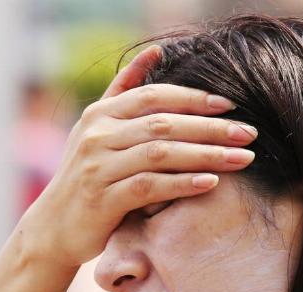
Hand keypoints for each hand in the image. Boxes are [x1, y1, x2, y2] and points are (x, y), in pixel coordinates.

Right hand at [19, 44, 257, 270]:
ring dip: (206, 155)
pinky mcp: (103, 200)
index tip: (229, 106)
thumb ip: (124, 92)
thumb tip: (155, 53)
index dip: (193, 99)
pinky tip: (210, 183)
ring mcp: (98, 167)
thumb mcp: (97, 129)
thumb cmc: (86, 177)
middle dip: (210, 128)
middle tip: (248, 132)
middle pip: (163, 124)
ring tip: (242, 159)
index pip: (153, 96)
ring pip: (160, 154)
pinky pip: (150, 187)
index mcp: (99, 114)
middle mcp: (97, 136)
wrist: (54, 227)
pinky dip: (182, 183)